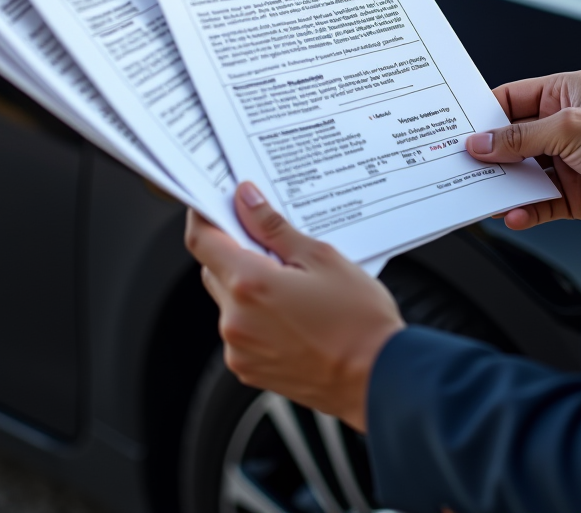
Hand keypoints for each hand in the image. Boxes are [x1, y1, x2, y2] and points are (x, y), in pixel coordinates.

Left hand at [184, 182, 404, 431]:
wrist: (378, 379)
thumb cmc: (359, 322)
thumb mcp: (321, 257)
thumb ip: (274, 227)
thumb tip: (247, 201)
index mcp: (249, 285)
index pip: (202, 240)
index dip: (204, 216)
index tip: (215, 203)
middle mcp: (235, 320)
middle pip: (214, 269)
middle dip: (235, 250)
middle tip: (272, 242)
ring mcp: (240, 350)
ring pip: (228, 300)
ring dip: (248, 284)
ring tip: (294, 283)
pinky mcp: (249, 370)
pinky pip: (240, 329)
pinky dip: (256, 314)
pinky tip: (293, 310)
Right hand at [466, 70, 580, 231]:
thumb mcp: (569, 128)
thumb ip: (520, 137)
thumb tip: (481, 142)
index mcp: (566, 92)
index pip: (513, 99)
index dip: (486, 114)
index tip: (460, 129)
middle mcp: (566, 124)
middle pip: (513, 138)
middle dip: (490, 153)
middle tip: (463, 163)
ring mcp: (569, 160)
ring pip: (522, 172)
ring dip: (504, 184)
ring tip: (483, 193)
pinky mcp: (574, 193)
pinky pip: (538, 201)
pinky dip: (523, 209)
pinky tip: (513, 213)